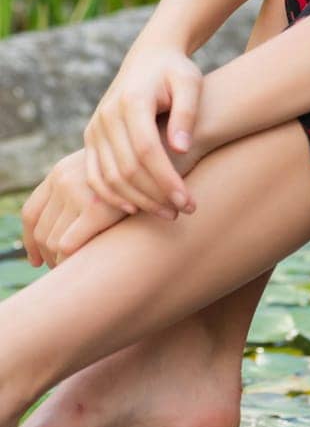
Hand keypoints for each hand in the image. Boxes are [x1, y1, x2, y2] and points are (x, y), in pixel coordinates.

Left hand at [22, 148, 127, 267]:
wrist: (162, 155)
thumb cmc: (138, 170)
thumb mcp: (100, 173)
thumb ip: (80, 190)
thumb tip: (62, 229)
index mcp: (61, 171)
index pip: (31, 212)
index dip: (30, 241)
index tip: (36, 260)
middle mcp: (62, 178)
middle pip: (40, 230)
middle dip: (48, 256)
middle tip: (61, 271)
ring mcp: (76, 191)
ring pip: (51, 242)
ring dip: (60, 262)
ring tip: (76, 270)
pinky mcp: (95, 208)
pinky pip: (67, 245)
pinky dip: (71, 260)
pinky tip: (87, 265)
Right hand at [83, 45, 203, 218]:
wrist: (150, 57)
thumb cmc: (176, 72)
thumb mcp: (190, 83)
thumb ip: (187, 113)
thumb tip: (181, 148)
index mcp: (132, 101)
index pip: (147, 150)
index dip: (167, 180)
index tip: (189, 201)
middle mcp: (107, 116)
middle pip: (127, 169)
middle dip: (156, 196)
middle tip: (184, 211)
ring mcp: (95, 128)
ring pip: (109, 177)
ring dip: (138, 201)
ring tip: (168, 213)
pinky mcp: (91, 138)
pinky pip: (94, 175)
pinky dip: (111, 196)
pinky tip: (136, 209)